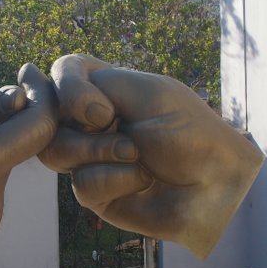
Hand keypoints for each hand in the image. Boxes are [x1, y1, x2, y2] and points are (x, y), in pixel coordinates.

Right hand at [40, 54, 263, 259]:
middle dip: (88, 132)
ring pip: (57, 153)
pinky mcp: (97, 194)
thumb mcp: (150, 93)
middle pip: (50, 119)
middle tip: (124, 137)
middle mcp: (92, 122)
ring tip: (136, 156)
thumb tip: (63, 109)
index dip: (67, 87)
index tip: (101, 110)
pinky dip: (114, 180)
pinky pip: (82, 185)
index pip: (63, 73)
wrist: (216, 182)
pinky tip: (141, 180)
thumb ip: (99, 84)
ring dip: (98, 153)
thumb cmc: (191, 132)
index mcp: (106, 90)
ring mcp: (91, 158)